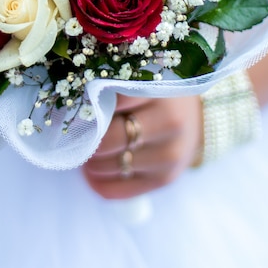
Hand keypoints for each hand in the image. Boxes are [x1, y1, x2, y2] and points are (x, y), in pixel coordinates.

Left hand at [82, 94, 202, 199]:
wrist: (192, 117)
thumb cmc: (156, 93)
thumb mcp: (141, 78)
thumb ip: (113, 84)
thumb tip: (75, 101)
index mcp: (159, 90)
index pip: (110, 102)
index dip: (87, 106)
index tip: (76, 105)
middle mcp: (170, 123)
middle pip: (109, 138)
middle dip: (87, 138)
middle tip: (77, 131)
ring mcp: (170, 154)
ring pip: (110, 165)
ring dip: (90, 160)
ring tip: (86, 148)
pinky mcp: (165, 178)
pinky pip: (117, 190)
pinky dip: (97, 182)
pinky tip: (91, 171)